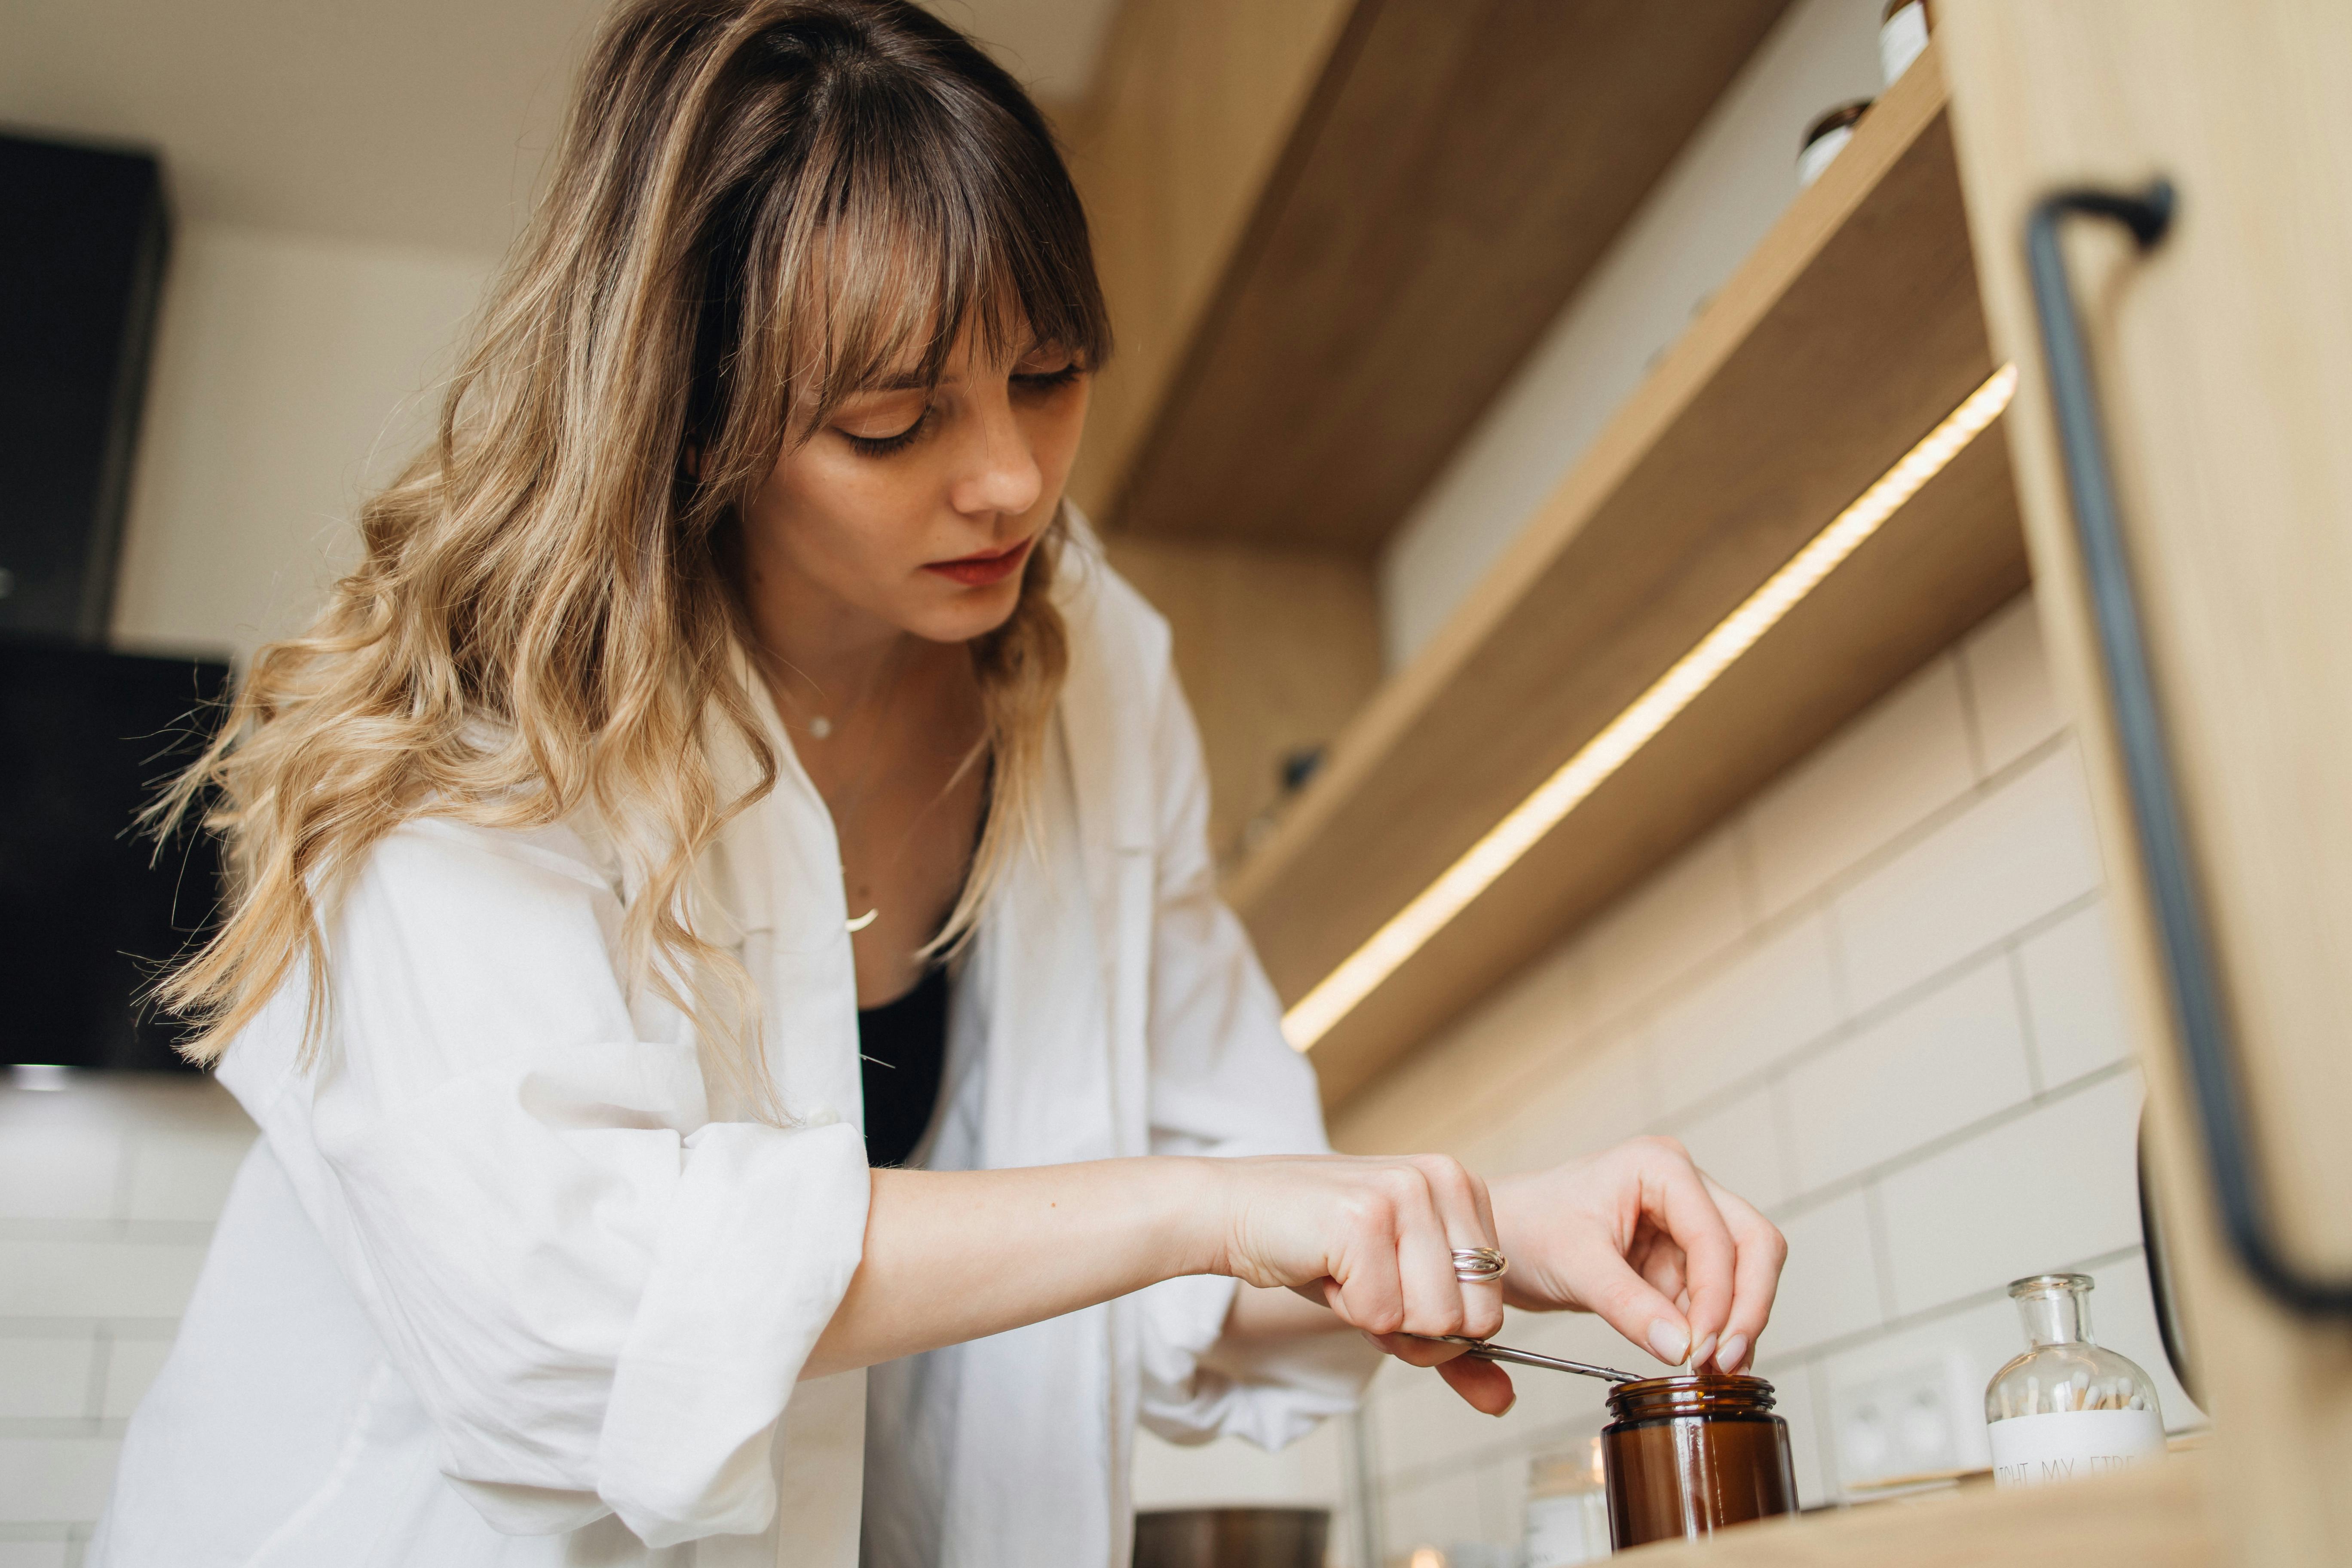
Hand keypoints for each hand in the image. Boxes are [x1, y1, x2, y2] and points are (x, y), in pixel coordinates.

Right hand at [1204, 1153, 1510, 1410]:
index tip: (1392, 1285)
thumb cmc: (1320, 1250)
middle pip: (1473, 1319)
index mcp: (1465, 1188)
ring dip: (1379, 1318)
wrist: (1237, 1209)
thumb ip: (1455, 1346)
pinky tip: (1326, 1268)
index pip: (1492, 1306)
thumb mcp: (1401, 1293)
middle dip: (1415, 1329)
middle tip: (1368, 1288)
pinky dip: (1347, 1309)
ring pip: (1433, 1322)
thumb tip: (1502, 1402)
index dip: (1437, 1323)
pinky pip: (1381, 1316)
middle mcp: (1445, 1180)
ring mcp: (1406, 1195)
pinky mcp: (1365, 1219)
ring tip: (1348, 1273)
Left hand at [1489, 1136, 1784, 1376]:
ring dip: (1733, 1324)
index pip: (1718, 1235)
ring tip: (1714, 1373)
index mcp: (1661, 1167)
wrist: (1500, 1237)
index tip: (1703, 1349)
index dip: (1721, 1296)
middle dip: (1746, 1306)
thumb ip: (1630, 1306)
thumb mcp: (1575, 1265)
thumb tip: (1683, 1349)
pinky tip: (1704, 1363)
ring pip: (1742, 1273)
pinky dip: (1714, 1329)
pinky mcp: (1677, 1258)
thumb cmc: (1527, 1228)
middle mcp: (1683, 1187)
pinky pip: (1714, 1296)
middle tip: (1725, 1362)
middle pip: (1752, 1245)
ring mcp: (1684, 1223)